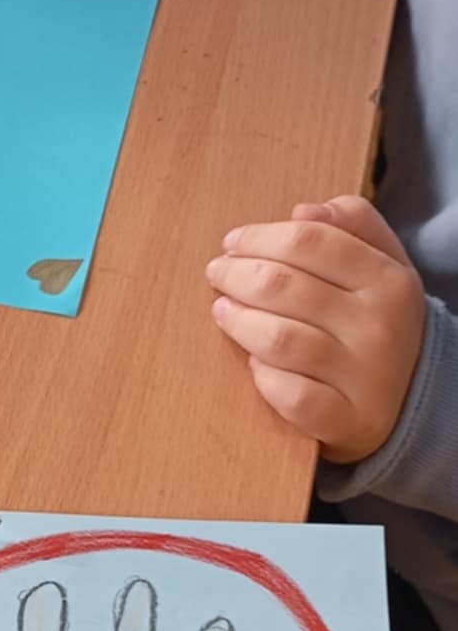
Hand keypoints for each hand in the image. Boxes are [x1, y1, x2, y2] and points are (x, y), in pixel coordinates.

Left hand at [206, 195, 426, 463]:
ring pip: (278, 340)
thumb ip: (354, 226)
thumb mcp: (384, 266)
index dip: (260, 238)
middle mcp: (378, 326)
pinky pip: (289, 394)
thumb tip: (305, 210)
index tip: (232, 242)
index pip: (309, 242)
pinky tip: (254, 363)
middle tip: (217, 273)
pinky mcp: (345, 419)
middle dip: (237, 275)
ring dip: (239, 321)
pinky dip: (264, 377)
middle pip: (284, 287)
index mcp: (387, 280)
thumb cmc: (380, 321)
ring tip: (223, 311)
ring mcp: (362, 376)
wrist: (414, 400)